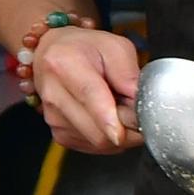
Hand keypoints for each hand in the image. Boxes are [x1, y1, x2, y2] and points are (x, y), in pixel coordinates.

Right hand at [20, 22, 142, 155]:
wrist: (53, 54)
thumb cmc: (85, 49)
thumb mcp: (115, 47)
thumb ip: (129, 74)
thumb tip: (140, 103)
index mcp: (64, 64)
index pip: (89, 96)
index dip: (107, 118)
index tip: (120, 133)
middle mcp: (53, 93)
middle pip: (96, 129)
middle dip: (127, 127)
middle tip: (135, 108)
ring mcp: (53, 117)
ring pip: (99, 142)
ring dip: (120, 133)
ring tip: (118, 108)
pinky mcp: (58, 133)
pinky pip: (94, 147)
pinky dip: (109, 139)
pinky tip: (107, 118)